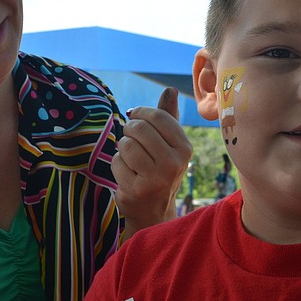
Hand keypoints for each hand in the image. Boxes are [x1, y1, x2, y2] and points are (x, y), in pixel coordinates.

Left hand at [113, 87, 192, 239]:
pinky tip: (127, 175)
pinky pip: (116, 162)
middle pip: (139, 128)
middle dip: (129, 130)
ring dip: (122, 149)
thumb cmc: (160, 170)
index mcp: (185, 148)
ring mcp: (156, 179)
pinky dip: (117, 165)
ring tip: (131, 160)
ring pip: (126, 144)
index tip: (136, 118)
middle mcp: (174, 163)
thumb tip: (171, 89)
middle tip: (131, 139)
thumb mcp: (169, 144)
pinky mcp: (136, 190)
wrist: (153, 211)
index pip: (157, 116)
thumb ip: (168, 116)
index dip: (141, 112)